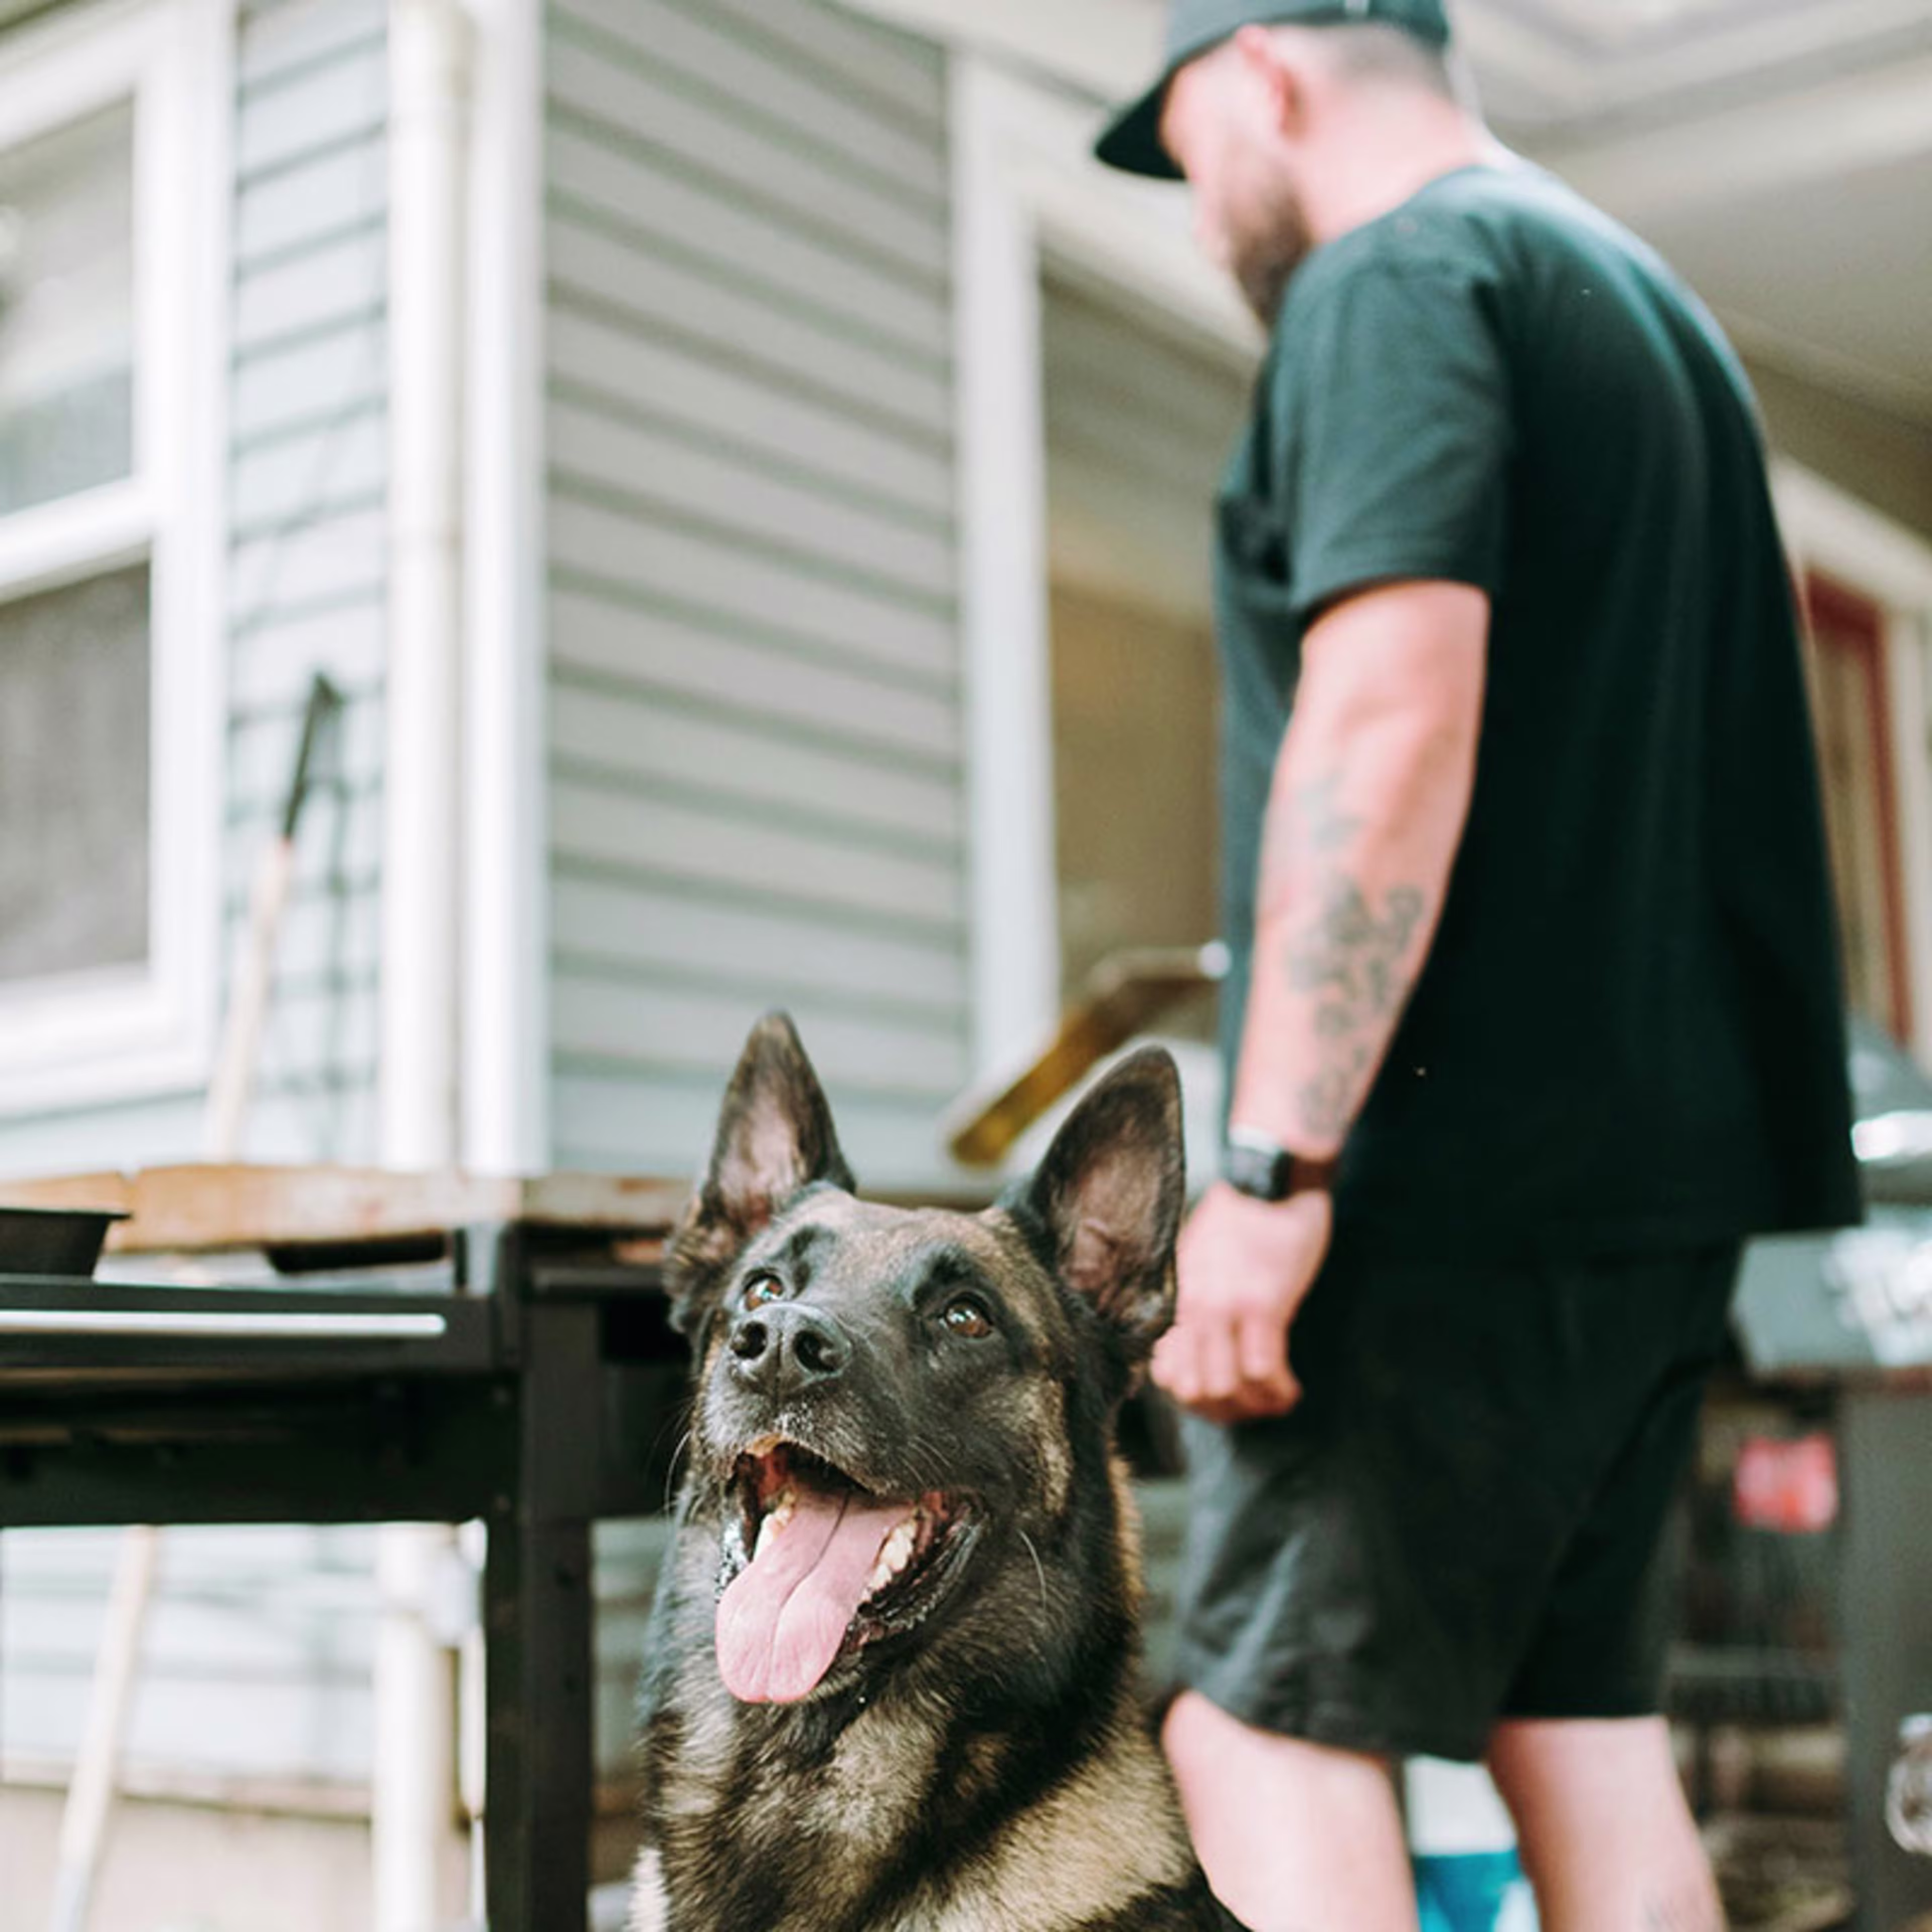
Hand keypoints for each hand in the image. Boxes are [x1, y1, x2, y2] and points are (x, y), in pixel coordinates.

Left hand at [1153, 1183, 1332, 1423]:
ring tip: (1274, 1399)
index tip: (1226, 1401)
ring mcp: (1224, 1306)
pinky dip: (1277, 1391)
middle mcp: (1191, 1309)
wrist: (1265, 1181)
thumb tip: (1197, 1353)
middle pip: (1194, 1391)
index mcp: (1174, 1303)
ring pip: (1225, 1387)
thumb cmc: (1237, 1222)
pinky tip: (1290, 1389)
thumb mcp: (1196, 1266)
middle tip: (1254, 1406)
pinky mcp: (1262, 1303)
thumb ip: (1191, 1308)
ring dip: (1253, 1406)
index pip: (1166, 1378)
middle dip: (1227, 1412)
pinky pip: (1262, 1368)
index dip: (1197, 1402)